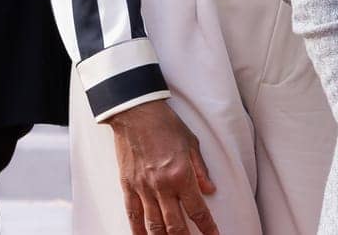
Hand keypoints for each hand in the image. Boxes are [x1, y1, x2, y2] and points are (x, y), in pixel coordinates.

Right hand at [106, 100, 218, 234]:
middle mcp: (162, 186)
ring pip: (154, 225)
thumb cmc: (166, 125)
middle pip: (175, 224)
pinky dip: (138, 230)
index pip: (197, 210)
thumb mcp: (192, 143)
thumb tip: (209, 189)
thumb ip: (201, 169)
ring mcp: (143, 188)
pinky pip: (133, 215)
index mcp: (181, 175)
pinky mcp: (128, 186)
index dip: (207, 227)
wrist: (137, 114)